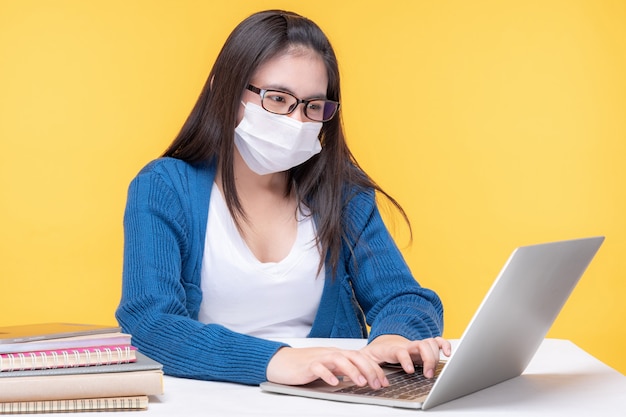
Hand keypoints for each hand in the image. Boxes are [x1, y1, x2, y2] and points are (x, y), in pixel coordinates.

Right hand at [266, 346, 389, 388]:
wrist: (282, 361)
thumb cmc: (305, 365)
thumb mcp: (328, 367)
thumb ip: (342, 370)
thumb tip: (361, 378)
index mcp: (337, 353)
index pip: (360, 357)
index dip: (374, 368)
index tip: (383, 381)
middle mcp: (330, 353)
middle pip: (354, 356)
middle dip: (368, 370)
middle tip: (377, 384)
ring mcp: (319, 357)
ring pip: (339, 359)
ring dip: (352, 371)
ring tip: (361, 382)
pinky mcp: (307, 365)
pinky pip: (319, 367)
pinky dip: (328, 374)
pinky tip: (334, 383)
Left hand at [361, 335, 451, 377]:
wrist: (381, 344)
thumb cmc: (375, 353)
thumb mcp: (367, 360)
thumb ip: (369, 368)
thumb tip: (376, 380)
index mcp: (393, 349)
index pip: (401, 351)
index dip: (406, 359)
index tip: (410, 370)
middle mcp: (407, 345)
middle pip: (421, 345)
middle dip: (427, 359)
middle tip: (427, 375)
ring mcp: (416, 345)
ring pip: (429, 343)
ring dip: (434, 357)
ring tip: (431, 372)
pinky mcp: (423, 347)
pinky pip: (436, 341)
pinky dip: (444, 345)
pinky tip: (447, 354)